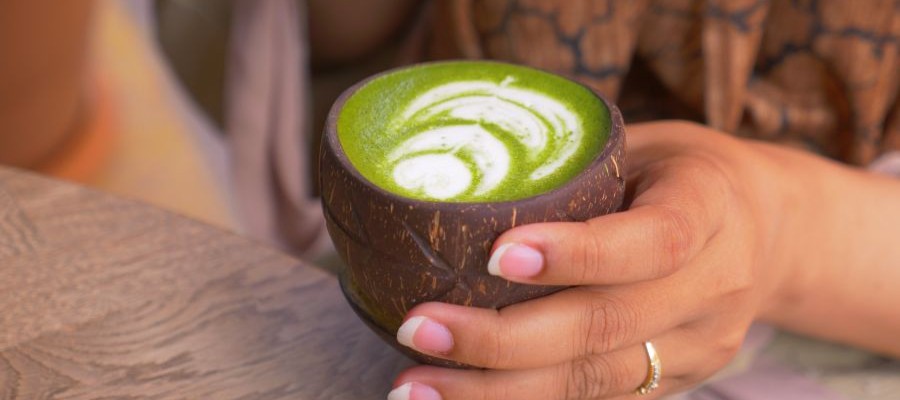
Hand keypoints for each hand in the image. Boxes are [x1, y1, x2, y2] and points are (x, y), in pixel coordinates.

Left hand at [387, 121, 802, 399]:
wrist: (769, 230)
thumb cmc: (682, 173)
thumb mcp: (645, 144)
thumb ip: (576, 167)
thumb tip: (458, 179)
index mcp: (710, 208)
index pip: (652, 241)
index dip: (577, 255)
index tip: (496, 257)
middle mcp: (714, 286)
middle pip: (608, 326)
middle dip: (502, 339)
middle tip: (420, 329)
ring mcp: (698, 345)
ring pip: (594, 380)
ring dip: (495, 390)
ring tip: (417, 386)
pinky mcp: (675, 380)